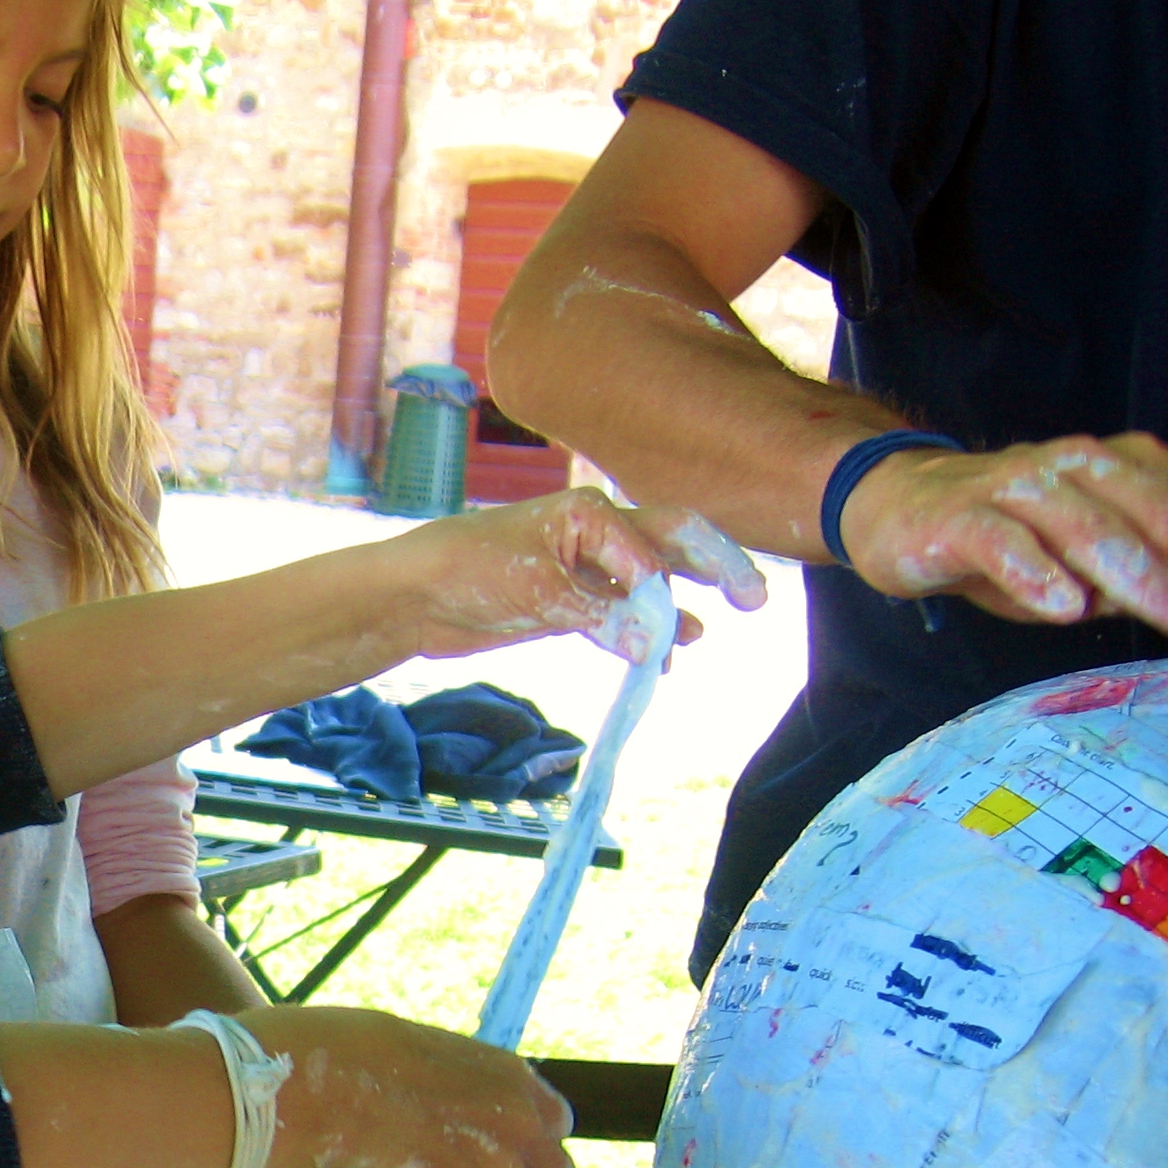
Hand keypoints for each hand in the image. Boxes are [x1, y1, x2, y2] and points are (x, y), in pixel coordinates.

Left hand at [376, 491, 767, 660]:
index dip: (677, 579)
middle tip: (753, 597)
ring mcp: (584, 570)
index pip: (656, 542)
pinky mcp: (569, 603)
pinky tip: (668, 653)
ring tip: (713, 626)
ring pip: (649, 584)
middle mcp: (595, 536)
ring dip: (680, 604)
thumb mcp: (538, 592)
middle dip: (714, 566)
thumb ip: (600, 615)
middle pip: (671, 546)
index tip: (677, 621)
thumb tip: (655, 643)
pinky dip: (646, 632)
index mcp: (591, 514)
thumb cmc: (468, 569)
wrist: (414, 595)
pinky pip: (622, 614)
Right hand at [834, 432, 1167, 644]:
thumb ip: (1138, 577)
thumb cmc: (1005, 538)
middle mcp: (1075, 466)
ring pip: (1087, 526)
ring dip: (1141, 574)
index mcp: (1118, 466)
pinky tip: (1065, 607)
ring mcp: (1015, 488)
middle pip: (1152, 512)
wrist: (893, 506)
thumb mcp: (1082, 559)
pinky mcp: (958, 518)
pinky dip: (1036, 573)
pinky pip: (1002, 542)